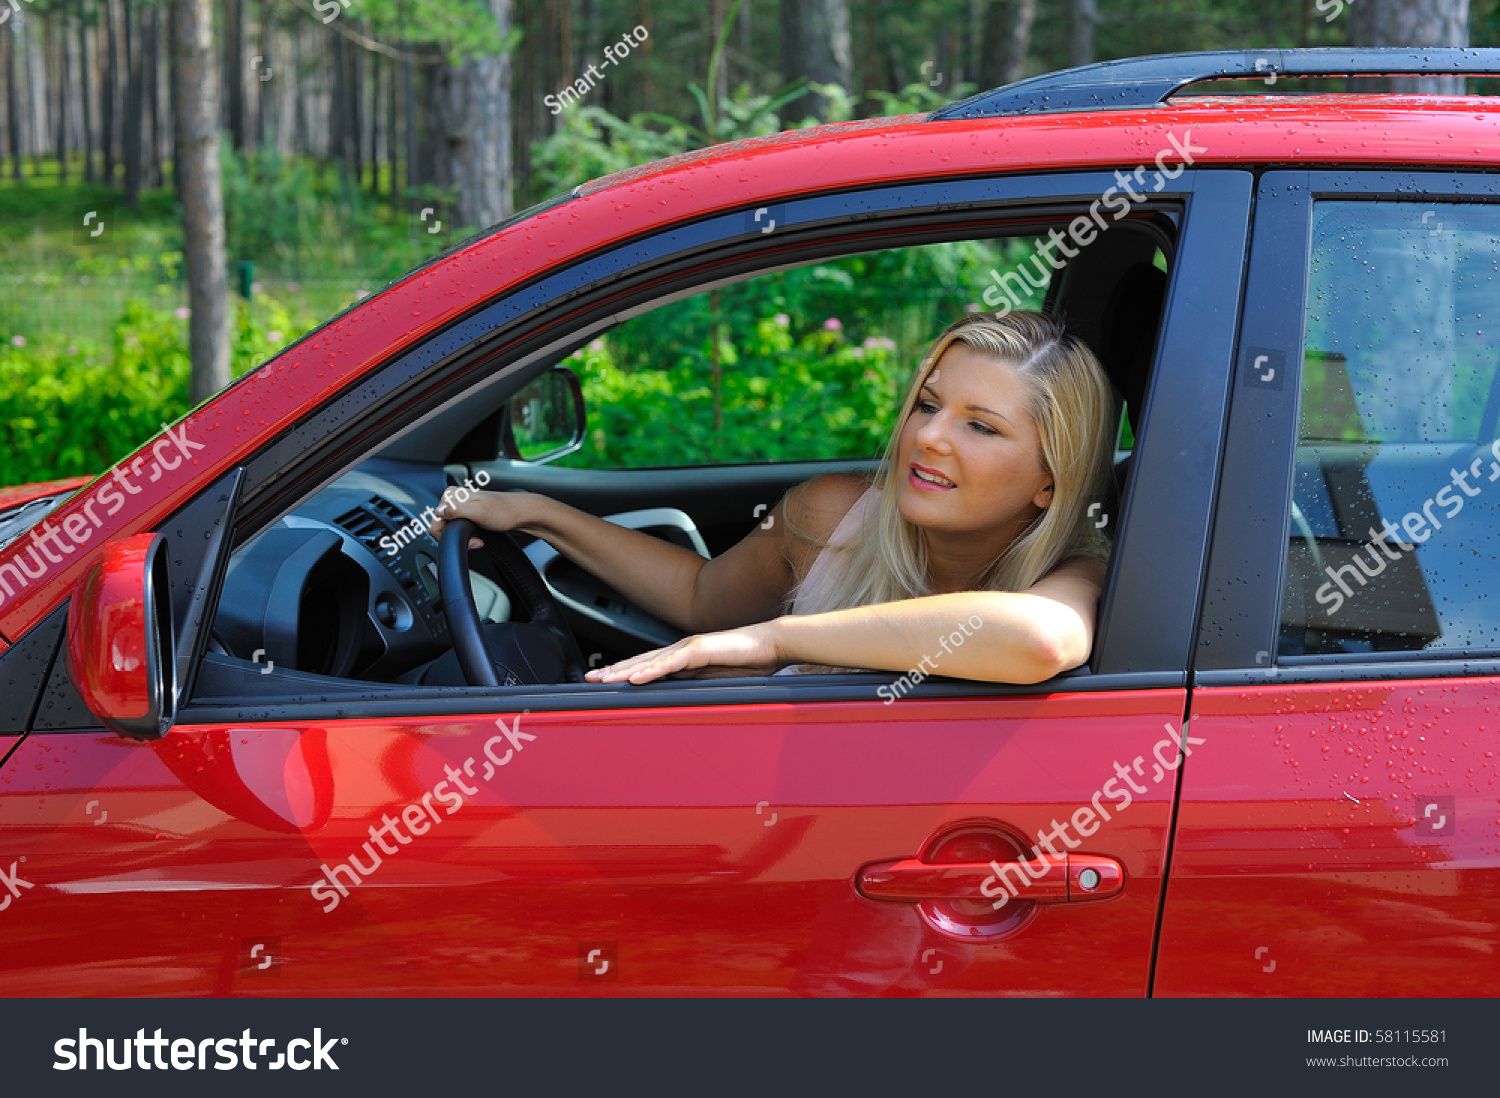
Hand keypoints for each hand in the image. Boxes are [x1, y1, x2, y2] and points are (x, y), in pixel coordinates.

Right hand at [429, 487, 537, 547]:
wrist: (522, 514)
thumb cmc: (505, 512)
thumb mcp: (479, 511)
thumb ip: (456, 510)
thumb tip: (439, 511)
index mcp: (451, 495)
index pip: (435, 521)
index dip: (450, 535)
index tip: (468, 537)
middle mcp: (453, 498)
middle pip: (441, 526)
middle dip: (457, 537)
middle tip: (475, 540)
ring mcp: (459, 506)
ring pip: (449, 530)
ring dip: (463, 538)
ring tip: (478, 537)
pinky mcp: (466, 514)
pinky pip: (458, 529)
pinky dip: (467, 536)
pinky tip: (478, 535)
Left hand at [585, 622, 782, 683]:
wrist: (772, 644)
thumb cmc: (748, 662)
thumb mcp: (714, 680)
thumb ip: (695, 684)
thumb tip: (677, 698)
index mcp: (683, 657)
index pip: (646, 666)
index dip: (624, 673)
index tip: (603, 681)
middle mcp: (681, 649)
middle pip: (640, 662)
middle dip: (613, 671)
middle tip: (589, 680)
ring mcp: (689, 647)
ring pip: (650, 662)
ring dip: (625, 672)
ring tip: (604, 680)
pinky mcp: (701, 650)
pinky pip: (672, 663)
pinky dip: (652, 670)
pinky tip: (635, 678)